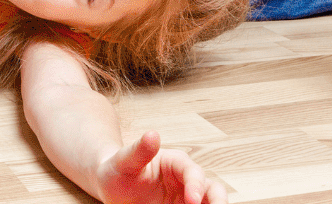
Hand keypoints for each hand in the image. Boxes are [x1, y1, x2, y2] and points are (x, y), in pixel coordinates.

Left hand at [96, 131, 227, 203]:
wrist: (112, 186)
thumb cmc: (117, 170)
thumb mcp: (124, 161)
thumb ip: (138, 150)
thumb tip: (153, 134)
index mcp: (176, 162)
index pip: (192, 172)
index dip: (196, 186)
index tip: (192, 200)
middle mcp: (186, 180)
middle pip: (213, 189)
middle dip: (218, 201)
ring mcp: (187, 197)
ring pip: (210, 203)